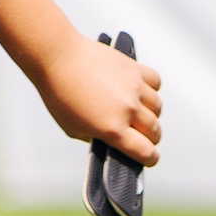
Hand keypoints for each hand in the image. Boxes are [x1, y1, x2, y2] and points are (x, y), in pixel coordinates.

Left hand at [37, 31, 160, 166]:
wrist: (58, 57)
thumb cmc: (59, 92)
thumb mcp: (73, 128)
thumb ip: (96, 138)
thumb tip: (112, 141)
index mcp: (112, 128)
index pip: (146, 152)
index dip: (149, 158)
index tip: (148, 157)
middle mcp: (127, 109)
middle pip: (155, 131)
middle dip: (150, 138)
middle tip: (142, 136)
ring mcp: (133, 87)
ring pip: (157, 108)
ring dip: (151, 114)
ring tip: (139, 113)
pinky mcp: (134, 68)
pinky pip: (155, 82)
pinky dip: (151, 89)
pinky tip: (140, 91)